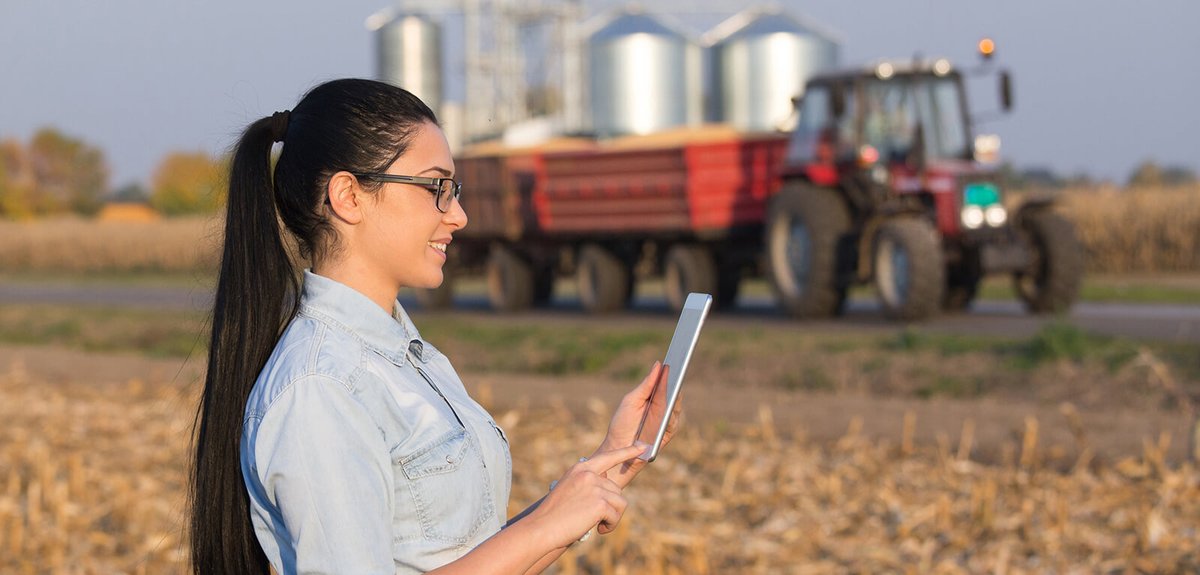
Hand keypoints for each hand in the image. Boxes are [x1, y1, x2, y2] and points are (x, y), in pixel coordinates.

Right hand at [527, 444, 643, 547]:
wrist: (542, 527)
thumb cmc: (554, 513)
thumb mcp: (569, 489)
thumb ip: (588, 483)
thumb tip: (609, 484)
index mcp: (581, 468)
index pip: (609, 456)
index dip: (627, 452)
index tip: (642, 447)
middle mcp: (589, 474)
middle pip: (616, 489)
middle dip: (611, 506)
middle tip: (596, 519)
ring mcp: (595, 487)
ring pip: (620, 503)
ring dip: (612, 517)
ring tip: (597, 524)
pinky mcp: (600, 503)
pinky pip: (616, 515)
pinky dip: (610, 525)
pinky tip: (598, 529)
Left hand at [591, 361, 681, 488]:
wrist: (618, 448)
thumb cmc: (623, 423)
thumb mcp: (632, 400)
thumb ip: (646, 385)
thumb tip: (659, 364)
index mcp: (654, 397)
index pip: (666, 381)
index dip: (671, 369)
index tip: (676, 353)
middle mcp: (663, 407)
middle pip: (674, 389)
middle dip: (677, 376)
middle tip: (679, 362)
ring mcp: (667, 419)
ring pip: (676, 402)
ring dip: (676, 390)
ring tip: (676, 376)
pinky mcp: (669, 431)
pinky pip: (674, 418)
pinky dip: (674, 408)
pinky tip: (673, 397)